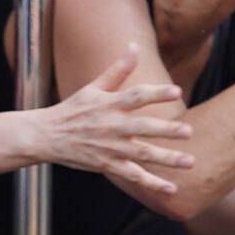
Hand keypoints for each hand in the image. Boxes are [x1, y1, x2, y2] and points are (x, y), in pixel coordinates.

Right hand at [26, 55, 190, 194]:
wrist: (44, 136)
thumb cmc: (72, 109)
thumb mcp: (93, 87)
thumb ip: (118, 70)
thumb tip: (134, 46)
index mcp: (109, 105)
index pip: (135, 96)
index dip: (156, 93)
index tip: (177, 91)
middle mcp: (111, 126)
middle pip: (142, 128)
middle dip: (165, 130)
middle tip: (188, 131)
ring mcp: (110, 147)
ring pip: (142, 154)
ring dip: (167, 159)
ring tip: (190, 162)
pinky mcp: (107, 165)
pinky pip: (133, 175)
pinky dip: (152, 184)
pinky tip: (172, 189)